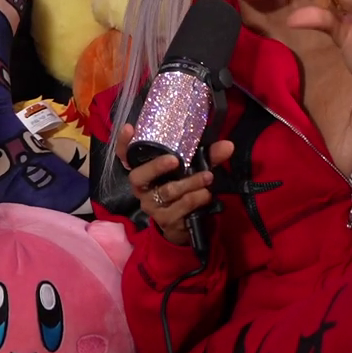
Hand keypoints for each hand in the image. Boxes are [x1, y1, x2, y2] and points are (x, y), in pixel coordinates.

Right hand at [117, 124, 232, 246]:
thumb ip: (208, 157)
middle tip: (175, 160)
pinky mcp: (165, 220)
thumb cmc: (183, 188)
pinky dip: (196, 199)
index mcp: (144, 170)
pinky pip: (180, 207)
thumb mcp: (193, 170)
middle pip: (138, 176)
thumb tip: (228, 145)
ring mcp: (151, 205)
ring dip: (190, 183)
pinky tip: (207, 195)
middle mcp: (142, 188)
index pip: (124, 155)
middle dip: (156, 166)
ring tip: (209, 177)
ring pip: (167, 191)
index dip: (123, 142)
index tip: (129, 127)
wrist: (184, 224)